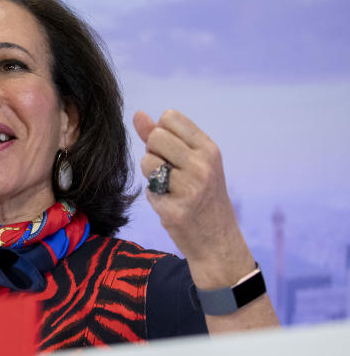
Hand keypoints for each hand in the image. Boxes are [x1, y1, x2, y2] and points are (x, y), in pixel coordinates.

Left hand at [132, 109, 252, 289]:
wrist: (217, 241)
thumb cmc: (202, 196)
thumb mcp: (192, 162)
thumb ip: (162, 137)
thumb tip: (137, 114)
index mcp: (209, 149)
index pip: (170, 117)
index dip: (162, 133)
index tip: (174, 152)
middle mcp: (203, 165)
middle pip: (155, 137)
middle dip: (155, 153)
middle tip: (170, 173)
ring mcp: (190, 188)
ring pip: (147, 162)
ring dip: (152, 176)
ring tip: (171, 189)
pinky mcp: (175, 210)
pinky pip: (148, 190)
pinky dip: (155, 197)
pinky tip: (172, 206)